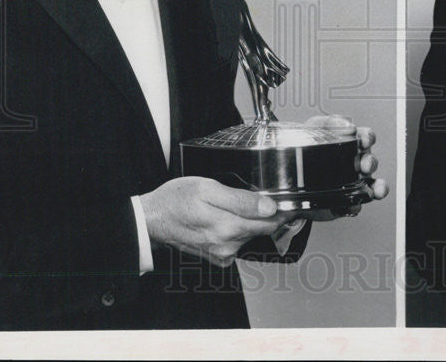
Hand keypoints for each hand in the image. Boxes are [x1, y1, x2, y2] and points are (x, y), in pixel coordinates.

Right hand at [139, 176, 298, 266]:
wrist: (151, 220)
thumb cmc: (175, 200)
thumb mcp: (208, 188)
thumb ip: (240, 199)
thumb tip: (269, 207)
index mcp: (228, 227)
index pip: (271, 223)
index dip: (285, 211)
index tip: (293, 203)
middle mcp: (227, 246)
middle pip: (263, 229)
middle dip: (270, 215)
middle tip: (270, 197)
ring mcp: (222, 254)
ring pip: (251, 235)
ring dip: (253, 221)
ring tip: (241, 204)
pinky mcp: (217, 257)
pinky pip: (238, 242)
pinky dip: (240, 230)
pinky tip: (228, 218)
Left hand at [299, 114, 388, 220]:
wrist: (292, 176)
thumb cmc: (307, 146)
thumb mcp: (314, 128)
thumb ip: (329, 122)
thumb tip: (347, 123)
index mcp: (350, 144)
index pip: (366, 137)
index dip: (368, 138)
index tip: (365, 140)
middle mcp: (355, 163)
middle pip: (370, 162)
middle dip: (371, 163)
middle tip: (365, 165)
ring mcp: (352, 183)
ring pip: (372, 185)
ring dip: (378, 187)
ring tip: (377, 189)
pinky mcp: (344, 201)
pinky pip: (356, 205)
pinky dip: (356, 205)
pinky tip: (353, 205)